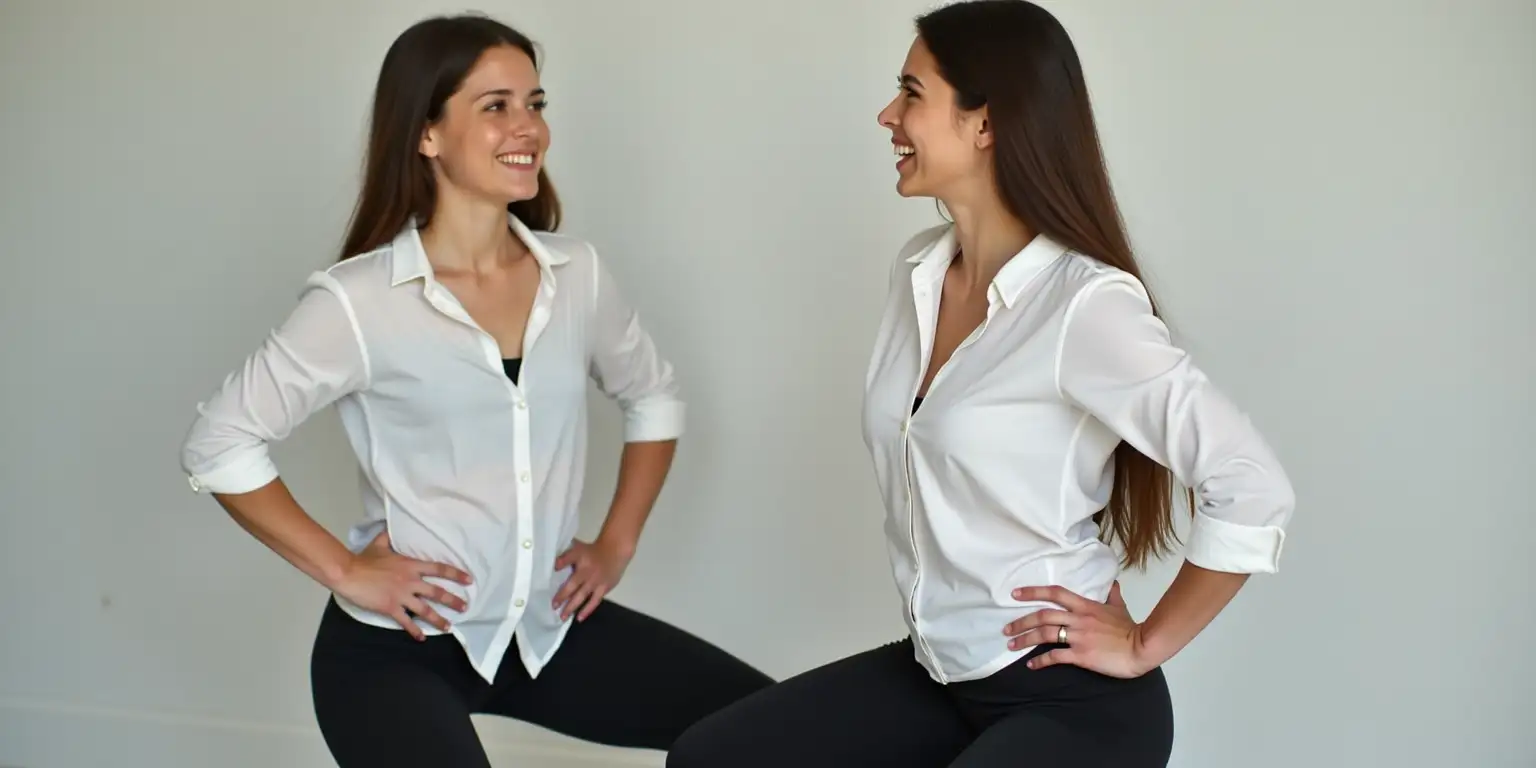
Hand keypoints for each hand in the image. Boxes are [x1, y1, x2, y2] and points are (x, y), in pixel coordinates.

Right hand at [334, 531, 471, 640]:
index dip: (455, 574)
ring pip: (425, 610)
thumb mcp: (378, 545)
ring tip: (449, 627)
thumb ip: (387, 537)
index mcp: (411, 565)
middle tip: (465, 607)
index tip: (469, 580)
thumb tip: (387, 526)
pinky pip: (406, 621)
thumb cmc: (363, 559)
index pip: (439, 569)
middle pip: (437, 592)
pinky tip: (421, 638)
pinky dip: (414, 631)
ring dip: (438, 619)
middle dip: (453, 600)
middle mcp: (411, 581)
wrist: (349, 573)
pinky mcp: (390, 607)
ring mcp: (401, 595)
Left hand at [552, 536, 633, 621]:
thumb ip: (565, 556)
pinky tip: (579, 617)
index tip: (553, 570)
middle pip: (573, 584)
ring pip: (583, 595)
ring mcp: (596, 581)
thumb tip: (550, 564)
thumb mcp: (578, 547)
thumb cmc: (592, 551)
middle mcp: (587, 570)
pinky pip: (595, 601)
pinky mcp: (604, 588)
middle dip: (562, 595)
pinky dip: (587, 610)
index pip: (567, 559)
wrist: (615, 551)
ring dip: (572, 606)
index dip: (560, 563)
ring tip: (563, 617)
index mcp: (580, 557)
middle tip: (553, 606)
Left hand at [1004, 581, 1157, 678]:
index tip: (1015, 594)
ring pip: (1045, 634)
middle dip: (1021, 621)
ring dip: (1025, 639)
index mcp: (1085, 605)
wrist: (1141, 648)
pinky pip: (1055, 656)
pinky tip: (1031, 665)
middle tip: (1006, 628)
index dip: (1033, 592)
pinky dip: (1040, 661)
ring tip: (1012, 645)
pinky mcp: (1081, 655)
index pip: (1055, 593)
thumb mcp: (1120, 607)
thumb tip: (1113, 582)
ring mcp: (1078, 637)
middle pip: (1043, 615)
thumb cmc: (1130, 629)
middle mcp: (1078, 619)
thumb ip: (1112, 594)